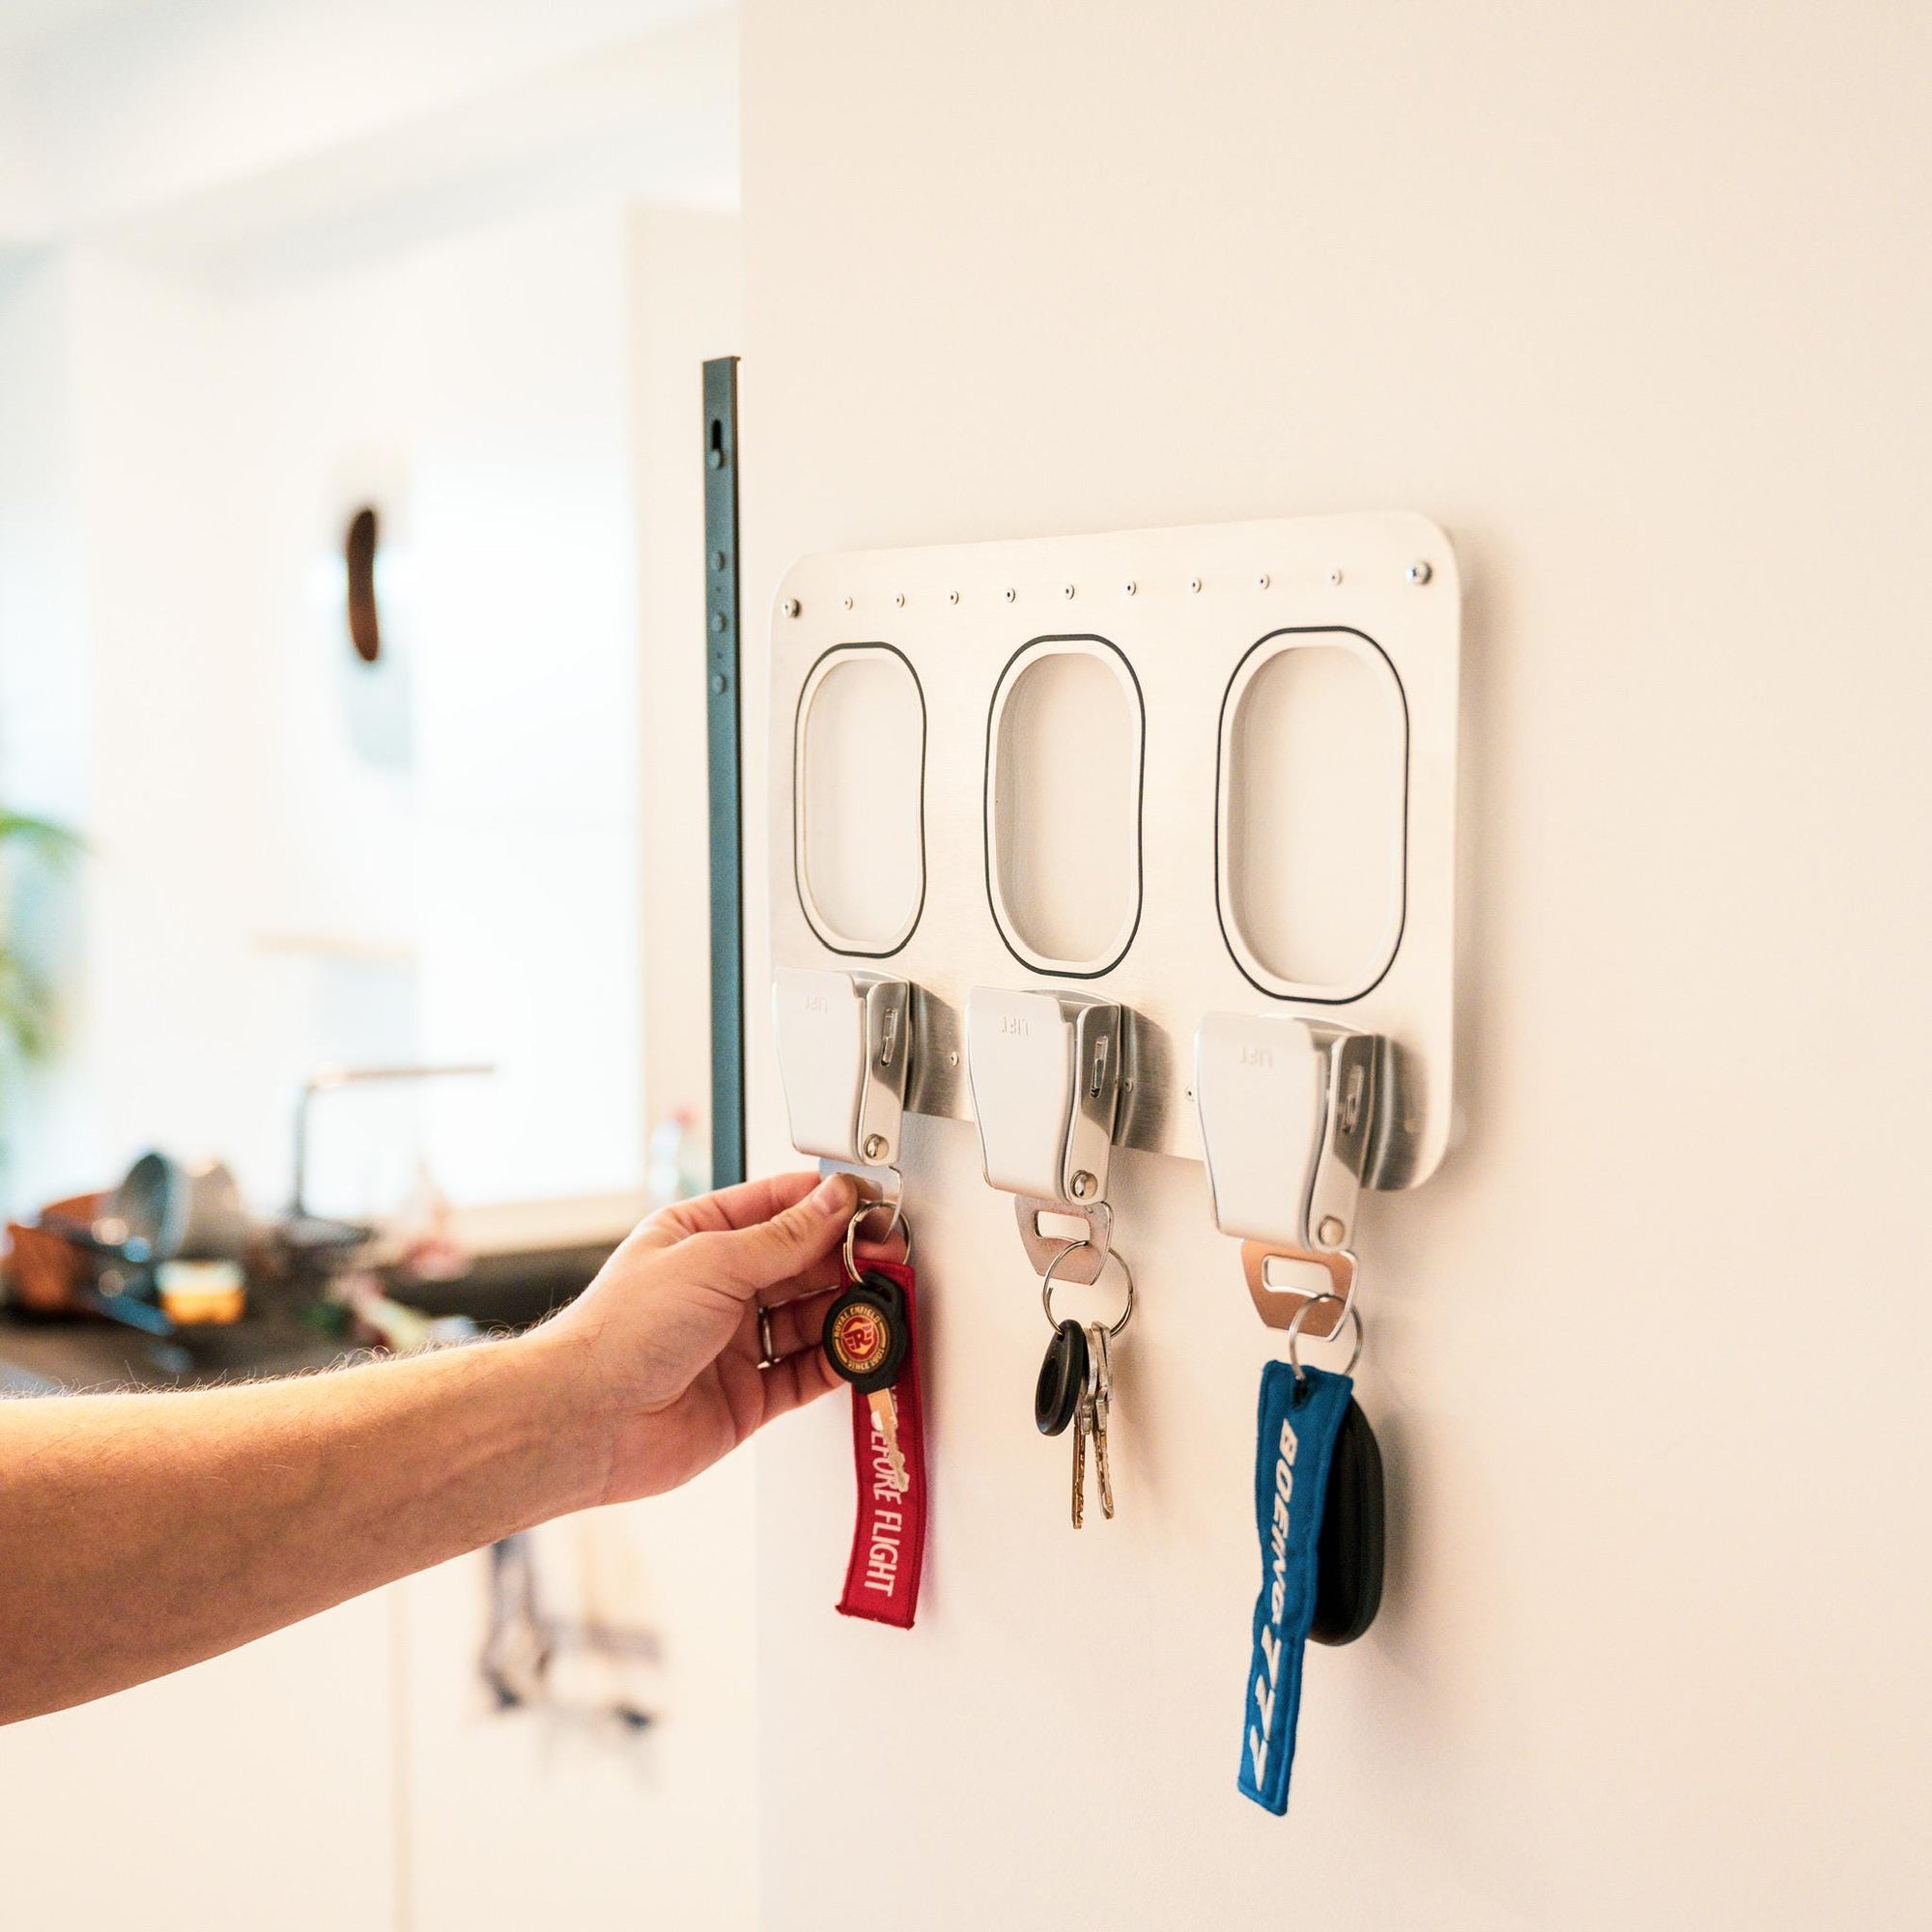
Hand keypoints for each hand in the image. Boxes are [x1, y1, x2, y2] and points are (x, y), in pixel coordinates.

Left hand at [533, 1170, 890, 1503]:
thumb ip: (784, 1237)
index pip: (779, 1207)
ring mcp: (734, 1342)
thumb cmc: (619, 1333)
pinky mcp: (747, 1396)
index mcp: (700, 1236)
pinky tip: (859, 1353)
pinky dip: (838, 1364)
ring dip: (848, 1312)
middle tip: (888, 1259)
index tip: (871, 1205)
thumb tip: (832, 1202)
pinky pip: (806, 1373)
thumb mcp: (711, 1261)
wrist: (585, 1421)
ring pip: (810, 1319)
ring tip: (881, 1306)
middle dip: (848, 1259)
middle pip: (802, 1264)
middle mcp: (719, 1287)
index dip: (828, 1205)